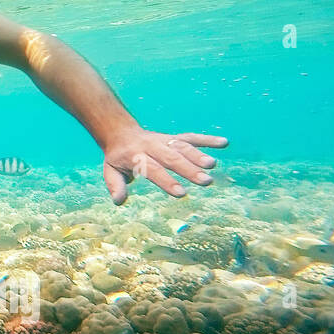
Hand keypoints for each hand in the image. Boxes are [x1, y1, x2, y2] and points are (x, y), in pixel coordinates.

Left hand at [101, 127, 227, 203]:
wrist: (120, 132)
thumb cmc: (117, 158)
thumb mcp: (110, 171)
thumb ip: (115, 185)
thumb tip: (119, 201)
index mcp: (135, 156)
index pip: (152, 169)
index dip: (166, 180)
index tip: (181, 192)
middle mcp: (152, 146)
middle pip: (171, 158)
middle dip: (188, 169)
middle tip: (205, 181)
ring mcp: (164, 140)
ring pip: (183, 146)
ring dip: (198, 155)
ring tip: (213, 165)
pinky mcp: (174, 137)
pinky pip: (191, 137)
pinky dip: (207, 139)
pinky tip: (224, 143)